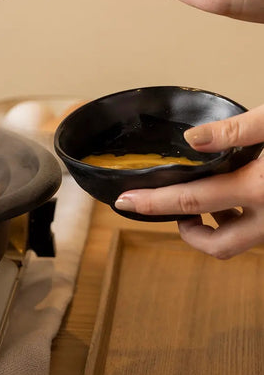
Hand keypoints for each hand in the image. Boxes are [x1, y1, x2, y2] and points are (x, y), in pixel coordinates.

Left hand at [114, 105, 263, 257]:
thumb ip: (235, 130)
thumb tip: (192, 138)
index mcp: (260, 188)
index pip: (191, 202)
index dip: (152, 203)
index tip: (125, 201)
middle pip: (218, 244)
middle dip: (187, 232)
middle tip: (166, 209)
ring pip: (238, 242)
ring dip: (214, 228)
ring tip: (198, 200)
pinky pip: (254, 231)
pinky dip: (235, 220)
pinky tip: (230, 195)